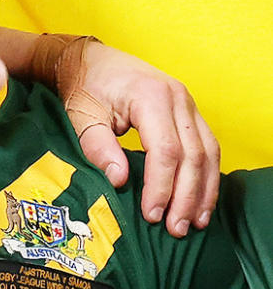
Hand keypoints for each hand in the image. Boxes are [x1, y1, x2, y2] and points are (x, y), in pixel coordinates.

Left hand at [63, 40, 218, 237]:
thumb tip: (119, 180)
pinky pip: (207, 146)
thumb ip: (98, 146)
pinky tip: (200, 199)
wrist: (91, 59)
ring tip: (195, 223)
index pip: (165, 151)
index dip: (161, 186)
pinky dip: (206, 175)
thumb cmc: (84, 87)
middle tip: (176, 229)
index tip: (152, 215)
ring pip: (208, 153)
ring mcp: (188, 103)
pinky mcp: (189, 111)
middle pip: (193, 155)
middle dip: (186, 197)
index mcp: (150, 97)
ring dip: (203, 191)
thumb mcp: (81, 115)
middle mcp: (177, 98)